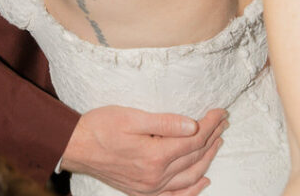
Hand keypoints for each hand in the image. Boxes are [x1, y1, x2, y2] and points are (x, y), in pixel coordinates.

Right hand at [62, 105, 226, 194]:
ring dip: (208, 159)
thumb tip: (193, 126)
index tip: (220, 111)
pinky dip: (193, 189)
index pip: (193, 139)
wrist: (76, 147)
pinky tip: (203, 181)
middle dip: (213, 137)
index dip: (209, 124)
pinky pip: (176, 195)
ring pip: (190, 176)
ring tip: (218, 142)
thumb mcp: (131, 117)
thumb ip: (164, 123)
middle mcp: (156, 176)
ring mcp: (151, 188)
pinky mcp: (143, 192)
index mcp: (155, 155)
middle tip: (223, 121)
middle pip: (195, 157)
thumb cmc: (100, 126)